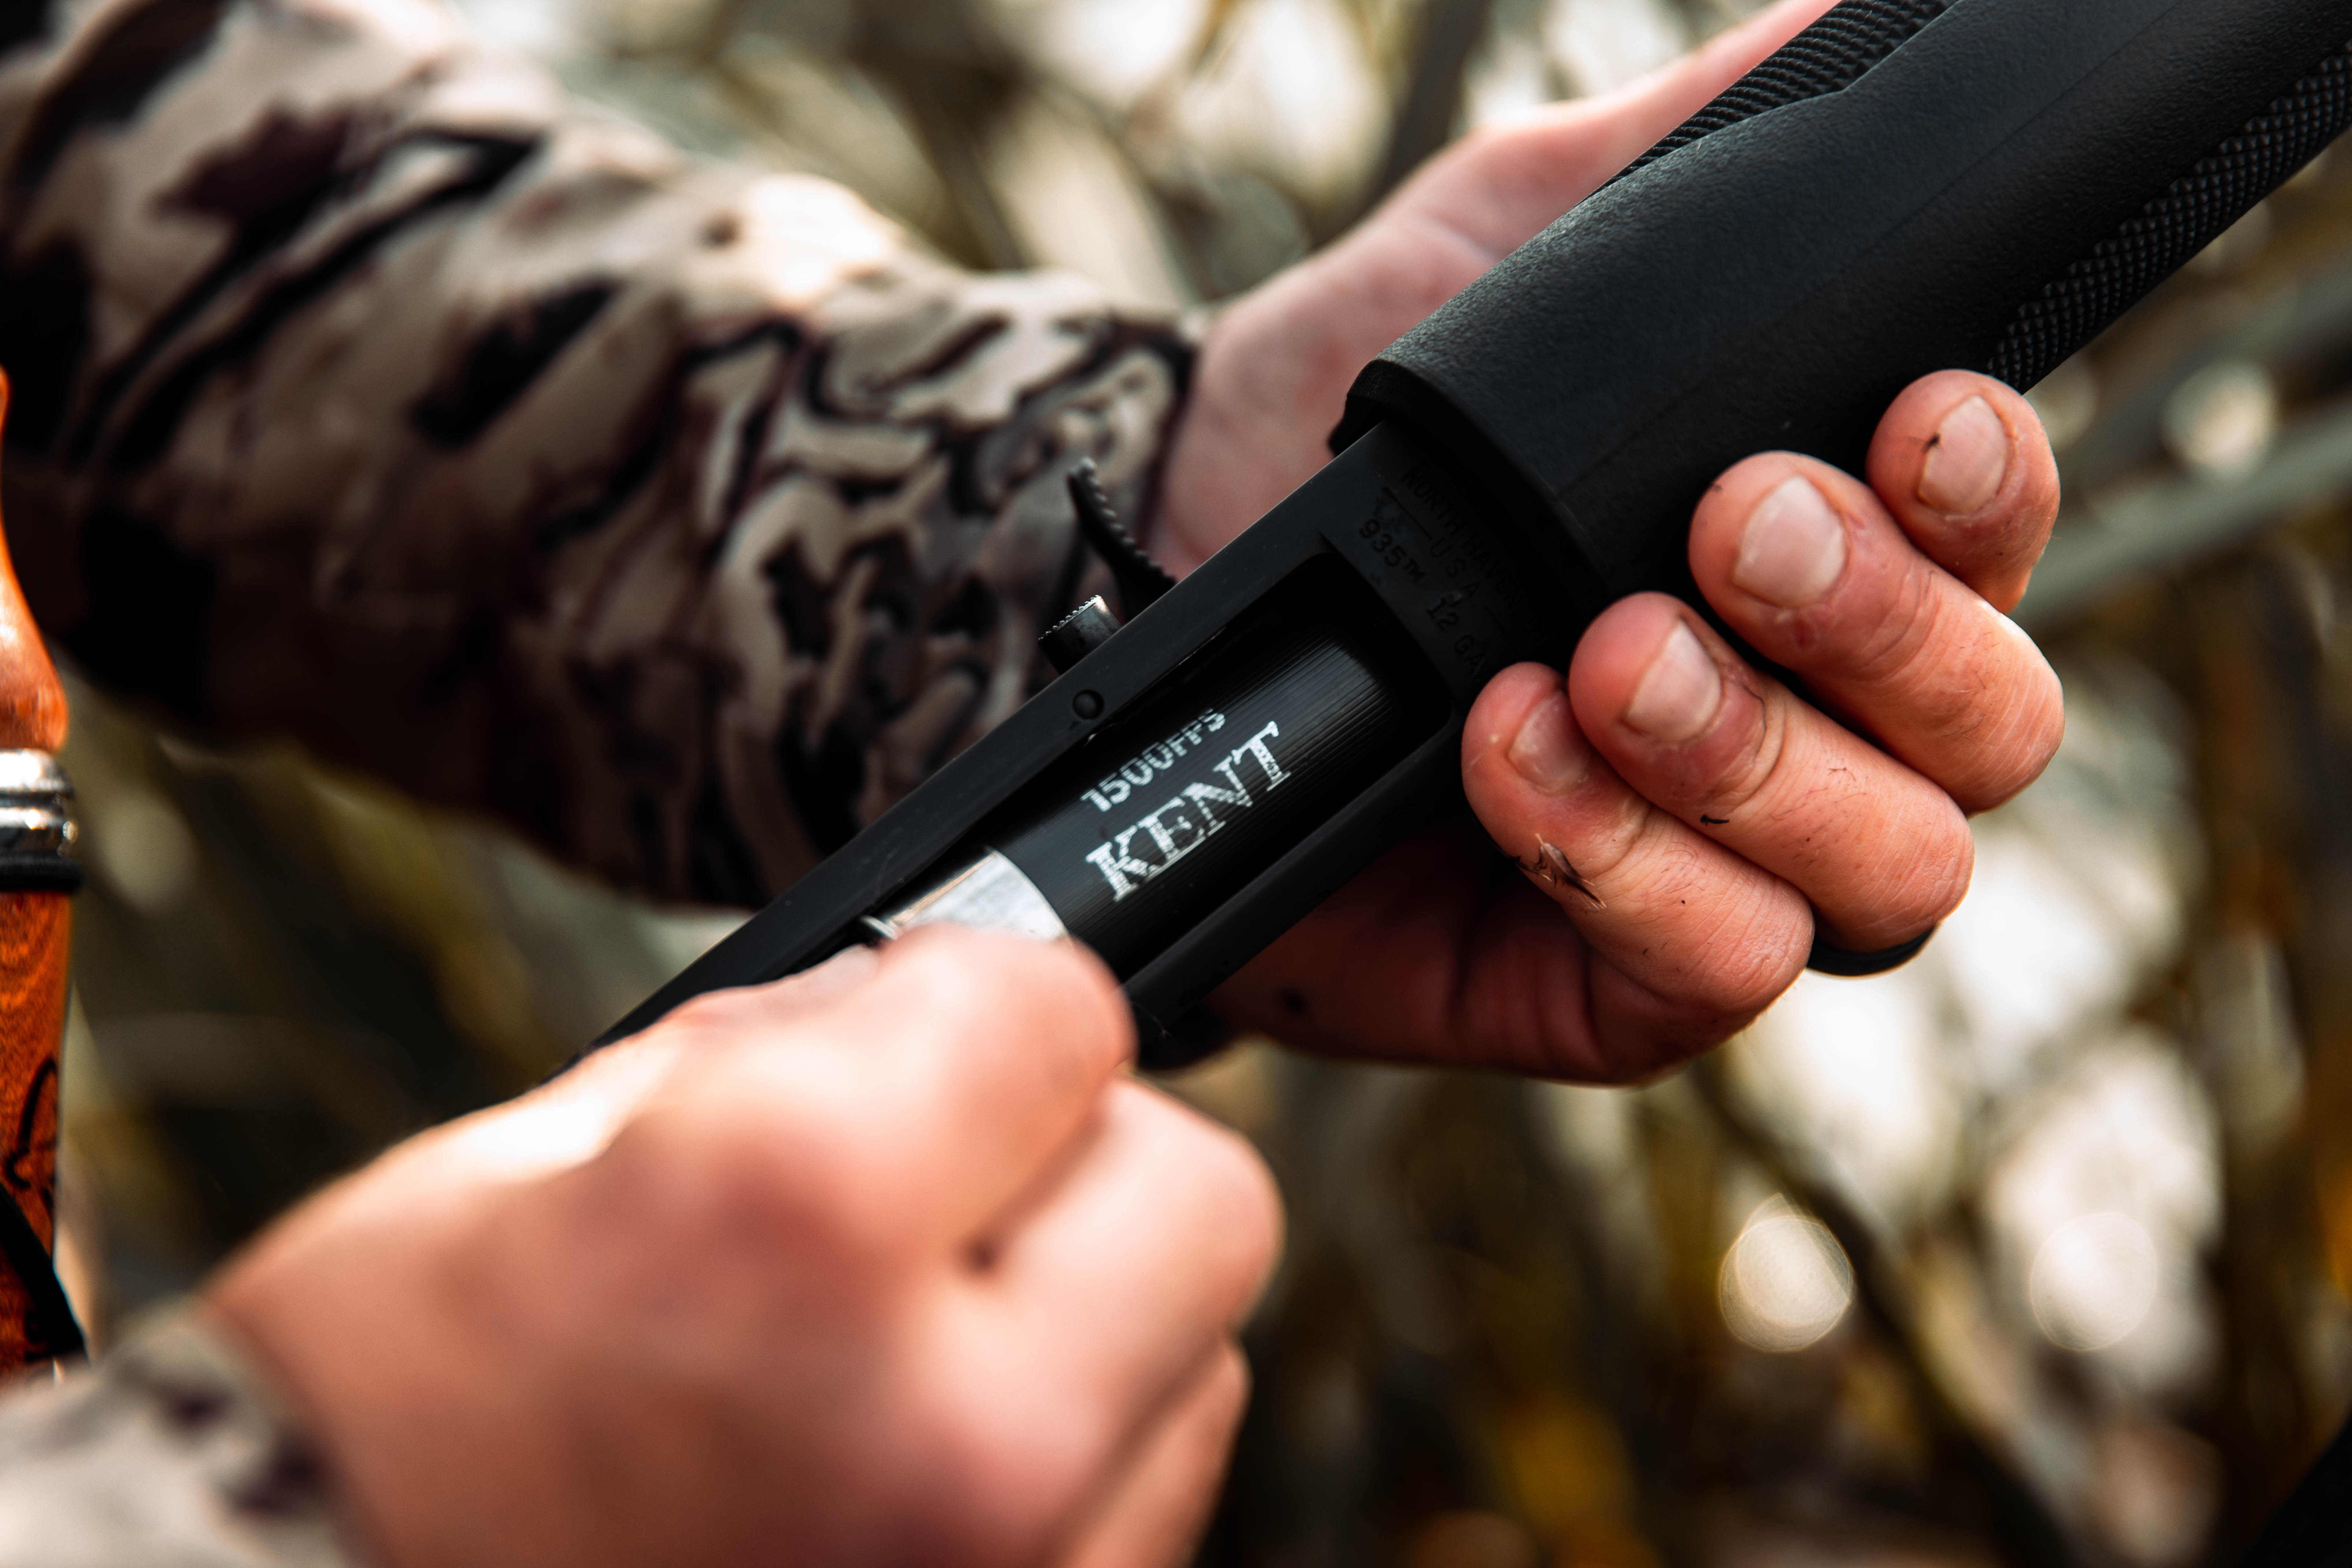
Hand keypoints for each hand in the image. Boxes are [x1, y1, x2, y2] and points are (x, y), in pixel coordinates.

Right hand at [207, 929, 1280, 1567]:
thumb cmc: (373, 1424)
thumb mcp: (538, 1153)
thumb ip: (780, 1061)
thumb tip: (917, 1008)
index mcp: (797, 1222)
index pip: (1062, 1010)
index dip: (983, 1000)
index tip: (933, 1023)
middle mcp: (944, 1430)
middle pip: (1199, 1197)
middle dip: (1079, 1161)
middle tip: (947, 1186)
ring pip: (1193, 1370)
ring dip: (1084, 1323)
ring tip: (903, 1348)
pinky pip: (1138, 1515)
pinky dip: (1060, 1463)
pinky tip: (908, 1459)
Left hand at [1156, 0, 2064, 1079]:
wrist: (1168, 558)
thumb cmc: (1346, 412)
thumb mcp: (1509, 245)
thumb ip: (1684, 164)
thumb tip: (1840, 33)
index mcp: (1827, 562)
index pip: (1997, 558)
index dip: (1985, 499)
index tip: (1901, 420)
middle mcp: (1818, 726)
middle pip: (1985, 732)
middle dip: (1877, 626)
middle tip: (1728, 527)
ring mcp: (1728, 867)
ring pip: (1885, 869)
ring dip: (1751, 752)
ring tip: (1604, 651)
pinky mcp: (1613, 981)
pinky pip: (1719, 967)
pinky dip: (1629, 861)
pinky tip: (1513, 745)